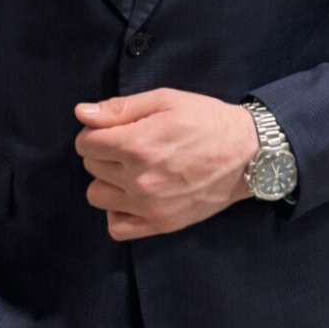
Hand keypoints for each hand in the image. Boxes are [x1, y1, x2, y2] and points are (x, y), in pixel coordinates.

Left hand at [74, 89, 258, 240]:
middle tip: (130, 144)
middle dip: (104, 152)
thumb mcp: (165, 100)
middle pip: (91, 166)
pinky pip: (116, 227)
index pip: (86, 143)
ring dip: (107, 180)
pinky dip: (118, 211)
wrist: (246, 154)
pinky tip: (133, 195)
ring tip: (130, 170)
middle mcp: (139, 179)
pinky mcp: (161, 224)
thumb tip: (82, 113)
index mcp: (137, 144)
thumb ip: (120, 108)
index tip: (113, 129)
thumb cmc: (206, 120)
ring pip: (97, 195)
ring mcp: (149, 206)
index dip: (96, 131)